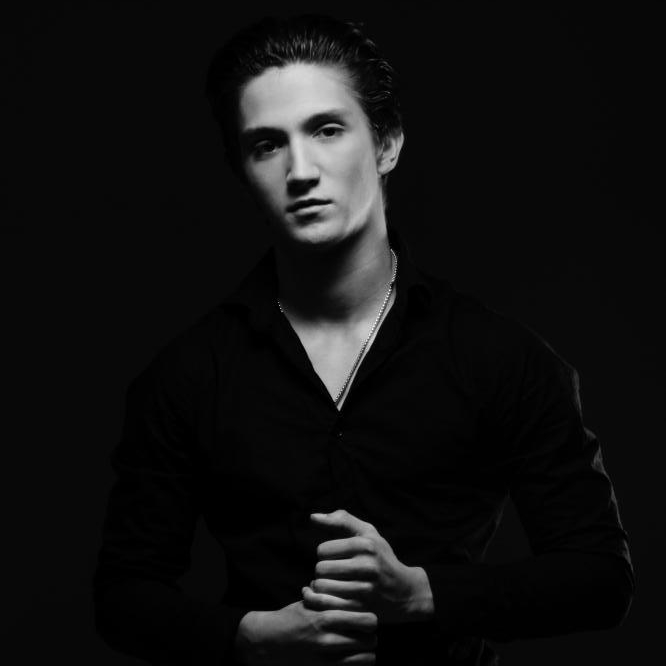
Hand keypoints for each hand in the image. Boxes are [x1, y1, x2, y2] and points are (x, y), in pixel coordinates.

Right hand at [234, 600, 377, 665]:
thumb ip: (330, 595)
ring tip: (360, 647)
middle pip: (370, 640)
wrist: (266, 642)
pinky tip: (351, 657)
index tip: (366, 617)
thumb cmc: (290, 618)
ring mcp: (326, 659)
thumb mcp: (309, 601)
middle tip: (365, 633)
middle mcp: (328, 639)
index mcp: (326, 617)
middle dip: (370, 636)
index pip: (365, 619)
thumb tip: (350, 584)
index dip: (370, 618)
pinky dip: (357, 664)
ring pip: (366, 659)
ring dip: (366, 652)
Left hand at [303, 509, 432, 623]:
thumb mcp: (367, 533)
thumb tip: (312, 517)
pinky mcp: (362, 609)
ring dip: (323, 587)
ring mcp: (365, 589)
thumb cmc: (380, 557)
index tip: (335, 557)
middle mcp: (367, 566)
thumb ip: (341, 520)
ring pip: (322, 588)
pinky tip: (335, 598)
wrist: (405, 591)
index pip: (323, 550)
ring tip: (332, 584)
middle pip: (320, 569)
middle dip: (323, 571)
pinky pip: (329, 605)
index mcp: (365, 544)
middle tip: (332, 573)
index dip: (325, 554)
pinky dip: (326, 602)